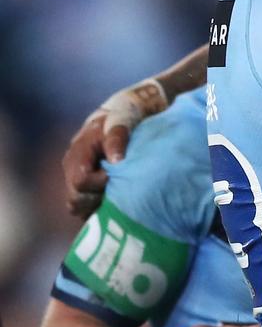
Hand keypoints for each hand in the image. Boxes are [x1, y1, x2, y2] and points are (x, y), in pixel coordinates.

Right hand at [62, 78, 168, 217]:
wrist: (125, 116)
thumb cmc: (123, 118)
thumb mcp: (121, 122)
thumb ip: (116, 139)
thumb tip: (117, 162)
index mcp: (78, 153)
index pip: (80, 181)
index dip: (99, 183)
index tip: (116, 175)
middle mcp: (71, 168)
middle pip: (75, 200)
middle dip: (97, 199)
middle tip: (118, 189)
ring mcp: (76, 179)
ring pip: (78, 207)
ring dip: (97, 206)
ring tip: (117, 195)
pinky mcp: (86, 188)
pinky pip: (86, 208)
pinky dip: (99, 209)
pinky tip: (115, 201)